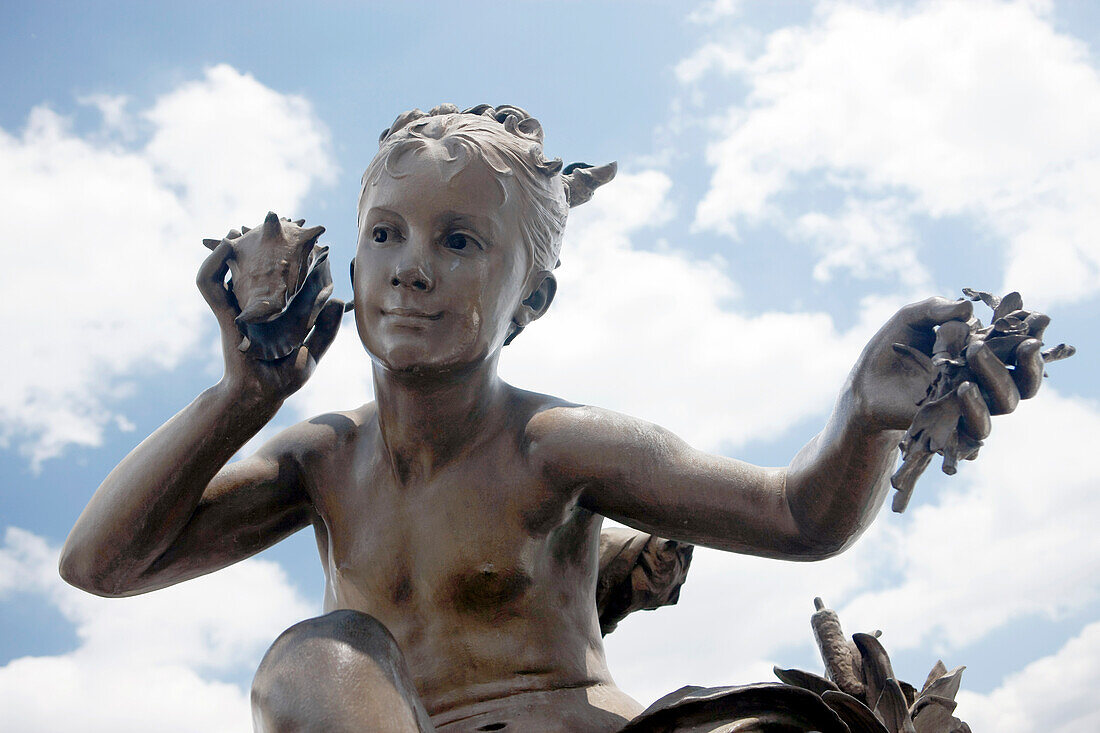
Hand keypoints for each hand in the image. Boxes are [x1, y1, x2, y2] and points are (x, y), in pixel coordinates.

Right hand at [196, 240, 342, 403]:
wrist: (260, 396)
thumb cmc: (286, 377)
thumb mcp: (313, 353)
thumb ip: (327, 330)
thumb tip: (338, 301)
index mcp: (280, 310)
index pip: (291, 277)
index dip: (300, 258)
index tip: (315, 240)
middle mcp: (260, 304)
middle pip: (260, 266)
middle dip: (265, 243)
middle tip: (281, 222)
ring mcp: (241, 307)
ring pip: (232, 268)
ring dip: (233, 246)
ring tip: (240, 227)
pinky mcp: (226, 314)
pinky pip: (211, 286)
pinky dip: (211, 264)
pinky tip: (221, 246)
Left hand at [848, 296, 1044, 433]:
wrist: (863, 383)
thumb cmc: (891, 348)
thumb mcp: (910, 319)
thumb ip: (936, 309)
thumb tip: (968, 309)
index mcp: (982, 352)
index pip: (1018, 345)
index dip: (1031, 333)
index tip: (1036, 318)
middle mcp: (985, 381)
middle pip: (1026, 379)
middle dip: (1029, 361)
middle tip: (1023, 343)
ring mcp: (972, 406)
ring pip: (1007, 401)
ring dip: (998, 376)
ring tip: (976, 354)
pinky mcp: (954, 428)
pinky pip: (978, 427)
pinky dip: (975, 408)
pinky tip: (963, 389)